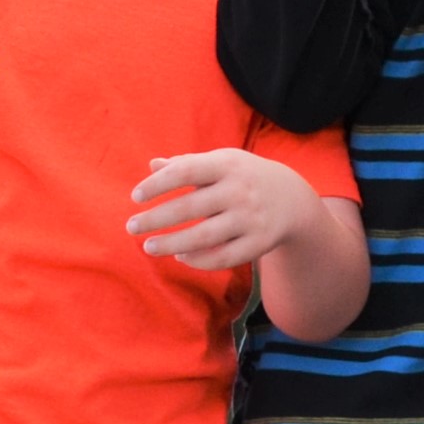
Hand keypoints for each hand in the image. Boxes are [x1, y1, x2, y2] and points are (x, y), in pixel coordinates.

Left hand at [129, 147, 324, 274]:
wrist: (293, 199)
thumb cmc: (244, 177)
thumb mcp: (222, 163)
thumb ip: (187, 164)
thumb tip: (152, 165)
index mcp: (228, 165)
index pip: (185, 172)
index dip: (157, 185)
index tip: (135, 197)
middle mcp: (241, 191)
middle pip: (190, 207)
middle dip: (155, 219)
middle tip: (131, 227)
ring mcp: (251, 219)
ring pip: (203, 237)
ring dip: (171, 245)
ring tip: (149, 247)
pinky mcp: (259, 243)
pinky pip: (223, 258)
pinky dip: (198, 260)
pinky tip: (180, 256)